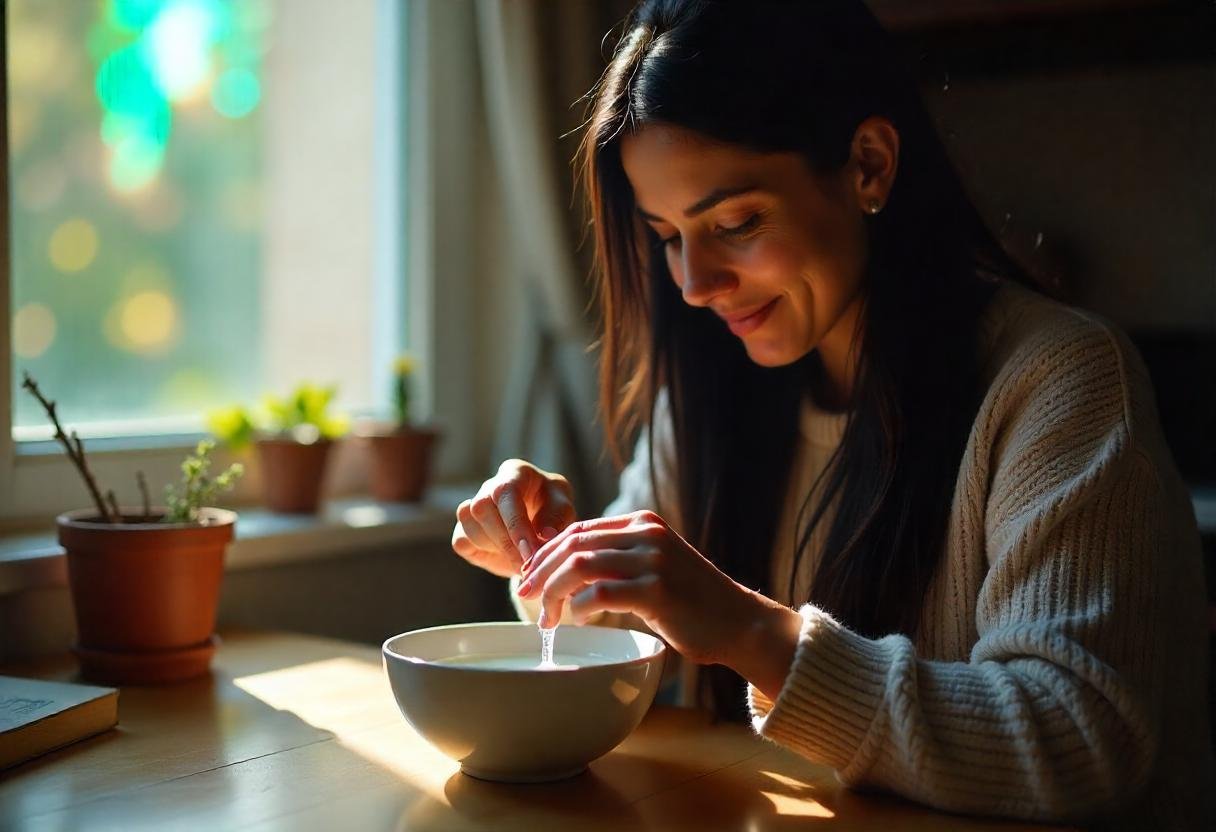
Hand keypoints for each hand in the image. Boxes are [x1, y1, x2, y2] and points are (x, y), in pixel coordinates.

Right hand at [451, 459, 576, 577]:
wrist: (539, 525)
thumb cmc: (554, 511)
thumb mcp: (564, 509)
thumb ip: (557, 519)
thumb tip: (545, 534)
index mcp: (515, 473)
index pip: (506, 492)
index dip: (516, 523)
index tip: (530, 551)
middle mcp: (489, 486)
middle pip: (482, 509)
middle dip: (505, 541)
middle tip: (527, 564)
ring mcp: (472, 506)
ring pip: (471, 527)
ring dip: (496, 549)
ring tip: (522, 560)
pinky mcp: (464, 528)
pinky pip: (461, 542)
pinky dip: (481, 554)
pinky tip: (504, 557)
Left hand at [515, 510, 801, 695]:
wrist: (738, 623)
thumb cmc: (691, 603)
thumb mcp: (653, 567)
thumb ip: (618, 560)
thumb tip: (566, 571)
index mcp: (643, 524)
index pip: (578, 530)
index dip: (547, 553)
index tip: (529, 576)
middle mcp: (646, 534)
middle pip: (573, 544)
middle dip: (541, 571)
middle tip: (525, 596)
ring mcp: (653, 560)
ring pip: (580, 565)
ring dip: (554, 592)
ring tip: (546, 617)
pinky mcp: (657, 590)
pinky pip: (600, 593)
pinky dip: (579, 607)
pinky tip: (578, 621)